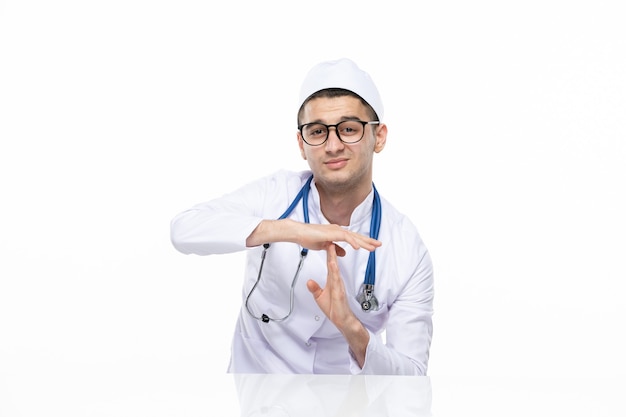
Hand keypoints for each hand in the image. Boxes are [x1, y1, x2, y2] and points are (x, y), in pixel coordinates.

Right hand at [246, 219, 381, 252]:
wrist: (299, 233)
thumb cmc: (309, 238)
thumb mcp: (325, 246)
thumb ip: (335, 248)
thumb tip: (344, 252)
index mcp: (337, 232)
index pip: (353, 238)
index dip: (363, 242)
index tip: (372, 246)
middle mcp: (338, 230)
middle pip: (356, 236)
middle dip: (368, 241)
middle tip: (379, 244)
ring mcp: (335, 230)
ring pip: (353, 236)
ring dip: (363, 242)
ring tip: (372, 247)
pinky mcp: (330, 233)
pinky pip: (344, 237)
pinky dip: (352, 242)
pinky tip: (357, 247)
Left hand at [306, 242, 369, 366]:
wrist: (343, 320)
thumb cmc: (334, 308)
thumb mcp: (320, 297)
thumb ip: (315, 289)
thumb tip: (309, 282)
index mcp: (332, 280)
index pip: (329, 263)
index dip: (327, 253)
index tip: (325, 242)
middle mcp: (336, 280)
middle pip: (333, 263)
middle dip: (331, 251)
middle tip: (329, 238)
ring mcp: (339, 286)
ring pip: (335, 269)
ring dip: (333, 258)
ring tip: (331, 248)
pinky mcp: (339, 292)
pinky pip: (337, 280)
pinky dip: (335, 272)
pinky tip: (333, 265)